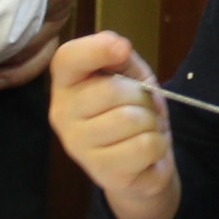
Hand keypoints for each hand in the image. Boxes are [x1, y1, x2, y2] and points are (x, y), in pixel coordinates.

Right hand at [52, 30, 176, 218]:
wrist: (142, 162)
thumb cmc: (131, 111)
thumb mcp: (130, 76)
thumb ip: (122, 58)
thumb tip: (119, 47)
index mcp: (66, 83)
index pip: (67, 59)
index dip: (96, 49)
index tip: (122, 49)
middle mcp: (61, 113)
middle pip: (112, 91)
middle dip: (142, 98)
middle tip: (141, 109)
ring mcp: (77, 145)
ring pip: (131, 120)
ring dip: (151, 123)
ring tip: (143, 130)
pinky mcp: (100, 171)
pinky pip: (144, 146)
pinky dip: (157, 146)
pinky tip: (145, 152)